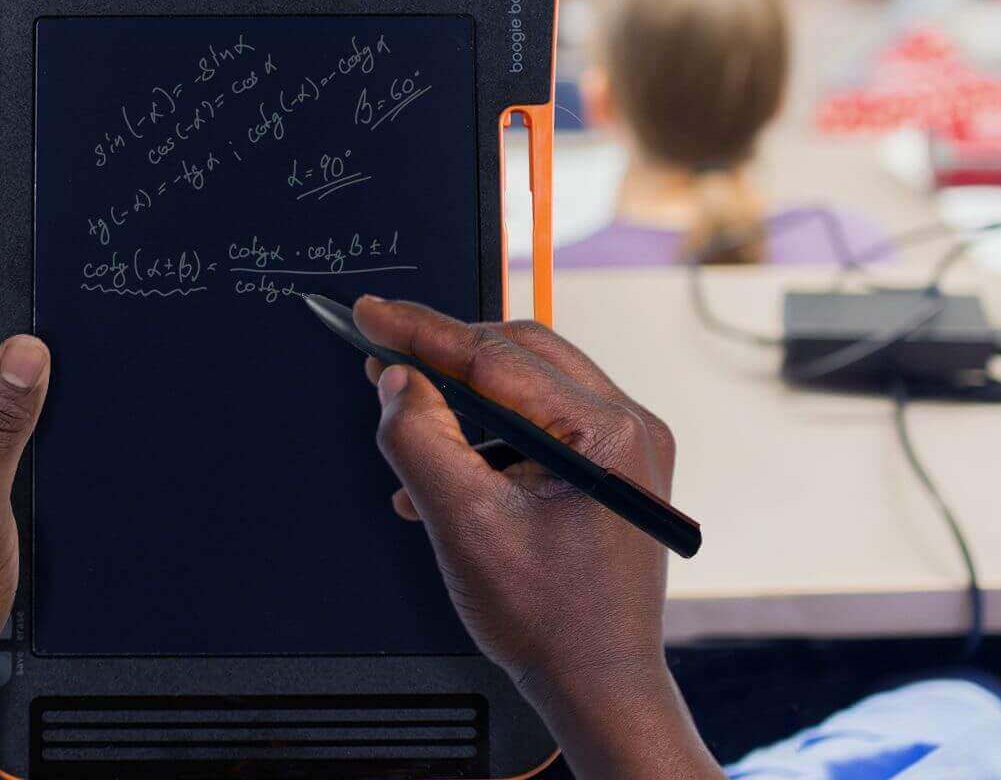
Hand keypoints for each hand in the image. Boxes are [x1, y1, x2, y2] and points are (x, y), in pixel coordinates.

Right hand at [352, 296, 721, 779]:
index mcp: (606, 433)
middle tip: (384, 358)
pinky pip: (541, 426)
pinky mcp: (614, 472)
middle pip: (519, 354)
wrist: (599, 687)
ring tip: (410, 432)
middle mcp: (629, 428)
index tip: (371, 314)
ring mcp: (626, 450)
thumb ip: (421, 441)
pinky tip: (446, 479)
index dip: (422, 331)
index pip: (496, 356)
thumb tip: (396, 382)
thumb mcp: (464, 526)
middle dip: (446, 356)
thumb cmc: (551, 622)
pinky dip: (489, 439)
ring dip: (464, 404)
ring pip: (527, 387)